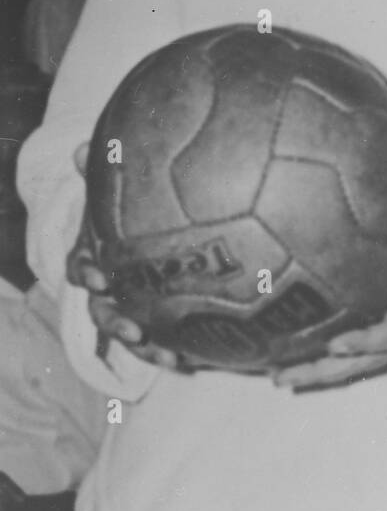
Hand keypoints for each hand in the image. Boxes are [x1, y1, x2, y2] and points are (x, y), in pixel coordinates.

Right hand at [66, 142, 180, 371]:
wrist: (178, 220)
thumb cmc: (145, 199)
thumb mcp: (129, 184)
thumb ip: (110, 170)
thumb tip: (80, 150)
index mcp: (99, 251)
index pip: (80, 264)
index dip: (86, 271)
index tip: (100, 277)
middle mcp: (110, 282)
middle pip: (100, 307)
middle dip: (113, 320)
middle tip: (132, 325)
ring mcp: (130, 303)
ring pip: (126, 329)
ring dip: (138, 344)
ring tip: (161, 353)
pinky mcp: (154, 317)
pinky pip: (153, 341)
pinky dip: (162, 352)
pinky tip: (182, 361)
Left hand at [271, 141, 386, 390]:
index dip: (366, 339)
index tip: (334, 342)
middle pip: (369, 360)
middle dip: (326, 369)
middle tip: (280, 373)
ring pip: (366, 365)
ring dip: (324, 374)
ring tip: (279, 377)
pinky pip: (371, 359)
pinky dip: (338, 366)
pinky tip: (305, 365)